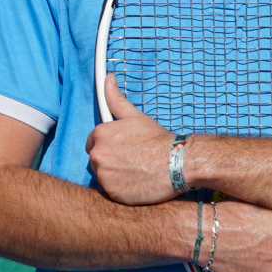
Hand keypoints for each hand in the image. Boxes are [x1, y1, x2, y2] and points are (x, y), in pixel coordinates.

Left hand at [87, 76, 179, 204]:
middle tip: (132, 161)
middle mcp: (97, 154)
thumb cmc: (158, 139)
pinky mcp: (112, 192)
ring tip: (135, 172)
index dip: (108, 146)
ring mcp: (104, 174)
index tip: (123, 150)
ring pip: (102, 176)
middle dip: (110, 160)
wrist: (178, 161)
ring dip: (114, 175)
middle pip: (96, 160)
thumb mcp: (135, 116)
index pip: (92, 143)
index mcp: (99, 134)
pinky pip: (110, 191)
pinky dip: (120, 189)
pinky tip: (135, 183)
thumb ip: (115, 99)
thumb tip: (107, 79)